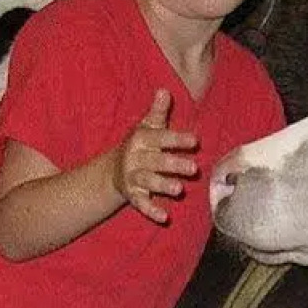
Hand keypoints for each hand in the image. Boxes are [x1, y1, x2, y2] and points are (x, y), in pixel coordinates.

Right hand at [112, 89, 198, 222]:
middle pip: (156, 161)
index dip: (177, 139)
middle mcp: (136, 158)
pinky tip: (165, 217)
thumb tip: (164, 90)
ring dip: (163, 185)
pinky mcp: (133, 196)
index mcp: (142, 140)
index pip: (160, 138)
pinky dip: (152, 211)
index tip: (195, 140)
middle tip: (193, 168)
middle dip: (174, 164)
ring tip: (179, 189)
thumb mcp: (146, 127)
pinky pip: (142, 204)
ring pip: (149, 182)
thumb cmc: (140, 145)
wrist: (113, 170)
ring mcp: (133, 178)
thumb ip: (157, 112)